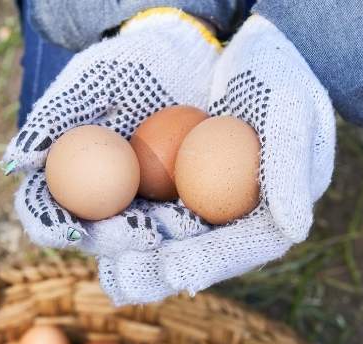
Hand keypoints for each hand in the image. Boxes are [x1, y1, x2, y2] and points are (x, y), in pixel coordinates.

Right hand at [0, 9, 220, 253]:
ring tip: (178, 225)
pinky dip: (189, 224)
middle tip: (138, 232)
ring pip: (141, 235)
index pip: (45, 213)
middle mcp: (97, 201)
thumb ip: (49, 123)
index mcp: (62, 179)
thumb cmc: (121, 67)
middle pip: (97, 236)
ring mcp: (137, 205)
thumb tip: (15, 164)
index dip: (52, 227)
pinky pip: (180, 220)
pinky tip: (200, 217)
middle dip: (117, 241)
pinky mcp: (175, 203)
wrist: (177, 56)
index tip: (70, 228)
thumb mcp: (86, 85)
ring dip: (158, 237)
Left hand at [97, 15, 335, 305]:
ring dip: (115, 253)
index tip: (177, 270)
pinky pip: (120, 206)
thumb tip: (295, 231)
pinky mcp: (147, 186)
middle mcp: (218, 221)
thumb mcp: (292, 113)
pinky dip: (95, 216)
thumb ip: (289, 170)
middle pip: (182, 257)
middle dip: (149, 273)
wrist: (234, 45)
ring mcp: (180, 206)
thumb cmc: (278, 79)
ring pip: (144, 240)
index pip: (233, 250)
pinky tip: (68, 222)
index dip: (204, 263)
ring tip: (90, 258)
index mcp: (261, 218)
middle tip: (124, 279)